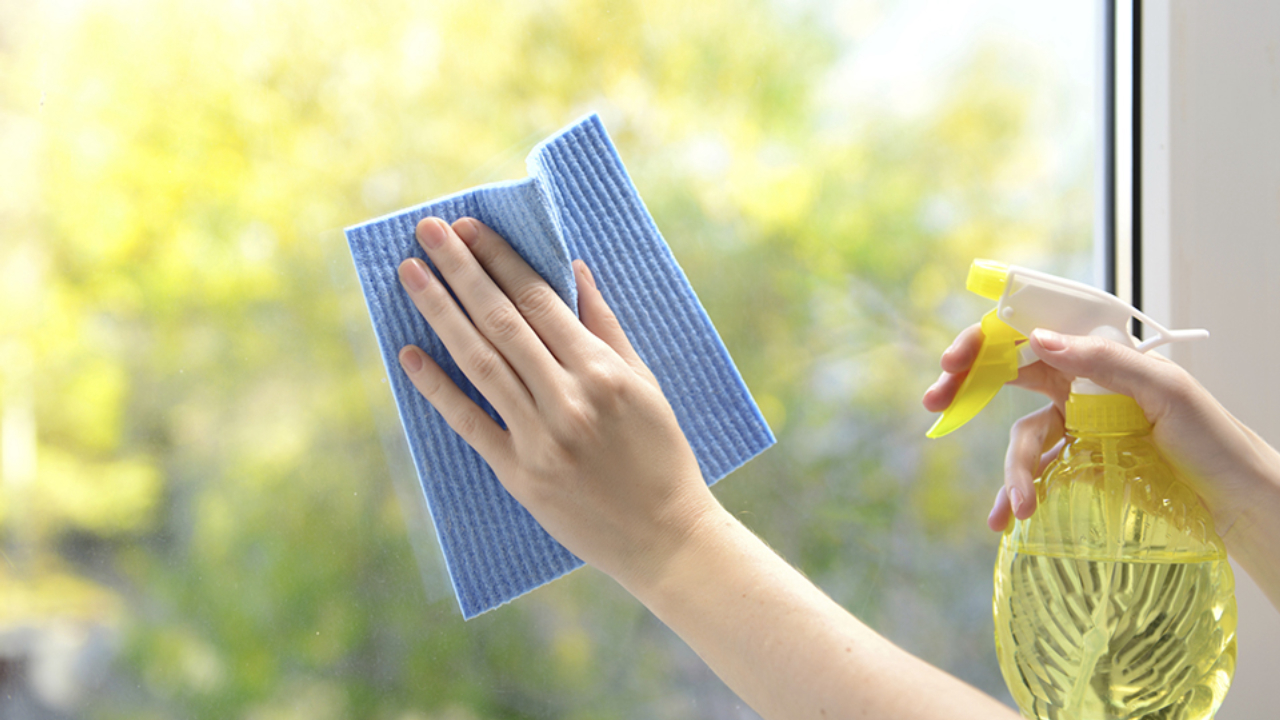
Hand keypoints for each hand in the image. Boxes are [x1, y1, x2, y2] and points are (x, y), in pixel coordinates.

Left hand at [395, 217, 718, 588]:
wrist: (665, 538)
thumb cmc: (662, 455)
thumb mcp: (646, 384)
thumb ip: (606, 327)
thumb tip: (573, 271)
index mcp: (603, 372)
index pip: (538, 302)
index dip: (500, 260)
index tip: (469, 228)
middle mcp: (567, 399)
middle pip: (501, 322)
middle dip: (461, 271)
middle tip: (428, 231)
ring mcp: (539, 439)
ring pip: (480, 363)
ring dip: (441, 314)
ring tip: (410, 274)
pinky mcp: (519, 475)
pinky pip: (470, 424)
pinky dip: (437, 389)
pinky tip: (409, 355)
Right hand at [923, 326, 1277, 539]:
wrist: (1239, 500)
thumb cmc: (1214, 439)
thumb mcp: (1167, 391)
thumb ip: (1106, 362)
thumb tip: (1040, 340)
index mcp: (1099, 357)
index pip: (1030, 334)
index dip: (986, 340)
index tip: (954, 361)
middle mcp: (1082, 386)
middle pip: (1009, 376)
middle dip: (968, 386)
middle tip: (935, 402)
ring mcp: (1079, 428)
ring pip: (1022, 439)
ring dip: (1011, 472)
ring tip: (1018, 511)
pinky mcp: (1081, 466)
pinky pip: (1036, 474)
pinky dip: (1016, 494)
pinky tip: (1007, 518)